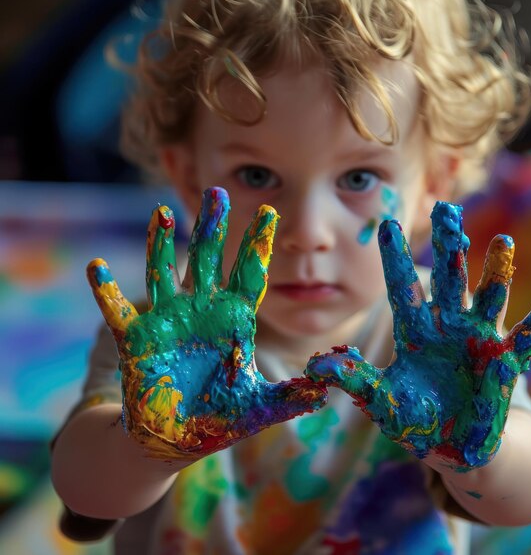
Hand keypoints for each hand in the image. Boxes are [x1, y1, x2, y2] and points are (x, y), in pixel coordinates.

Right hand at [87, 187, 326, 458]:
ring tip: (161, 212)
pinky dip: (107, 291)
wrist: (175, 440)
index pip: (249, 275)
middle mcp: (201, 312)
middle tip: (218, 193)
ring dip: (160, 244)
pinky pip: (117, 311)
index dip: (258, 245)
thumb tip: (328, 391)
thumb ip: (292, 396)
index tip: (270, 212)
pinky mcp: (136, 340)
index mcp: (233, 321)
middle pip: (208, 261)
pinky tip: (97, 267)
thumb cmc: (219, 419)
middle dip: (213, 228)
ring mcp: (167, 322)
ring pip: (164, 273)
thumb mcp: (260, 407)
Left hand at [306, 201, 530, 469]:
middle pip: (447, 279)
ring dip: (495, 272)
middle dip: (447, 247)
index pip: (402, 288)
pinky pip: (527, 334)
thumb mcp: (382, 401)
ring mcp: (478, 340)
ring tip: (501, 241)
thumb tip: (315, 365)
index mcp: (415, 333)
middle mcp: (447, 327)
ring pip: (488, 297)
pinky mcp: (506, 361)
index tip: (385, 224)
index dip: (393, 258)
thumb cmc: (415, 419)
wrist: (452, 444)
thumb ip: (355, 381)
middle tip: (445, 210)